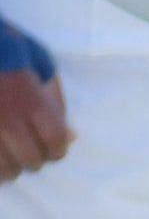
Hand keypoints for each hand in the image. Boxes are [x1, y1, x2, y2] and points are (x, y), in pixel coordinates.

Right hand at [0, 19, 72, 182]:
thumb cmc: (6, 49)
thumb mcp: (39, 65)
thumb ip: (56, 102)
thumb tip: (72, 138)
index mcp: (29, 99)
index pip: (56, 141)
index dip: (57, 151)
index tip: (52, 150)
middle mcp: (5, 116)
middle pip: (30, 159)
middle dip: (34, 160)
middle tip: (29, 155)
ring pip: (3, 168)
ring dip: (9, 169)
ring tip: (9, 161)